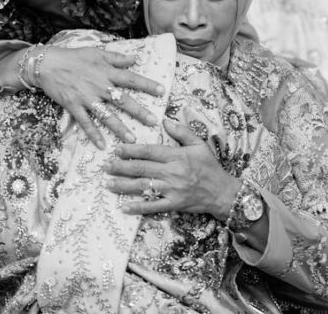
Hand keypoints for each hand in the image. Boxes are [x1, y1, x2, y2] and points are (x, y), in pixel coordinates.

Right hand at [37, 46, 164, 148]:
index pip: (131, 79)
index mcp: (107, 72)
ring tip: (132, 140)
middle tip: (153, 122)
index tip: (162, 91)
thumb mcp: (97, 52)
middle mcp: (100, 86)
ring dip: (119, 128)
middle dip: (139, 112)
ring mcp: (87, 98)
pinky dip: (93, 134)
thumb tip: (135, 58)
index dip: (147, 85)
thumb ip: (117, 57)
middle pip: (123, 101)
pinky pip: (85, 123)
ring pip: (106, 115)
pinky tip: (101, 145)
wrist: (47, 64)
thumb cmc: (73, 57)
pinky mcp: (74, 106)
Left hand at [103, 119, 239, 219]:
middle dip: (121, 167)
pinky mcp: (174, 204)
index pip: (150, 151)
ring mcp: (172, 190)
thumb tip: (164, 120)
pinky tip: (124, 207)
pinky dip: (138, 207)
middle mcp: (173, 172)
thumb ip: (182, 132)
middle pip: (142, 168)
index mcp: (177, 156)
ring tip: (108, 183)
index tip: (117, 149)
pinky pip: (153, 207)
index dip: (131, 150)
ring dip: (123, 185)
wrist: (223, 192)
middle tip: (104, 166)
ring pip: (143, 187)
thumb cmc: (210, 166)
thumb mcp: (199, 144)